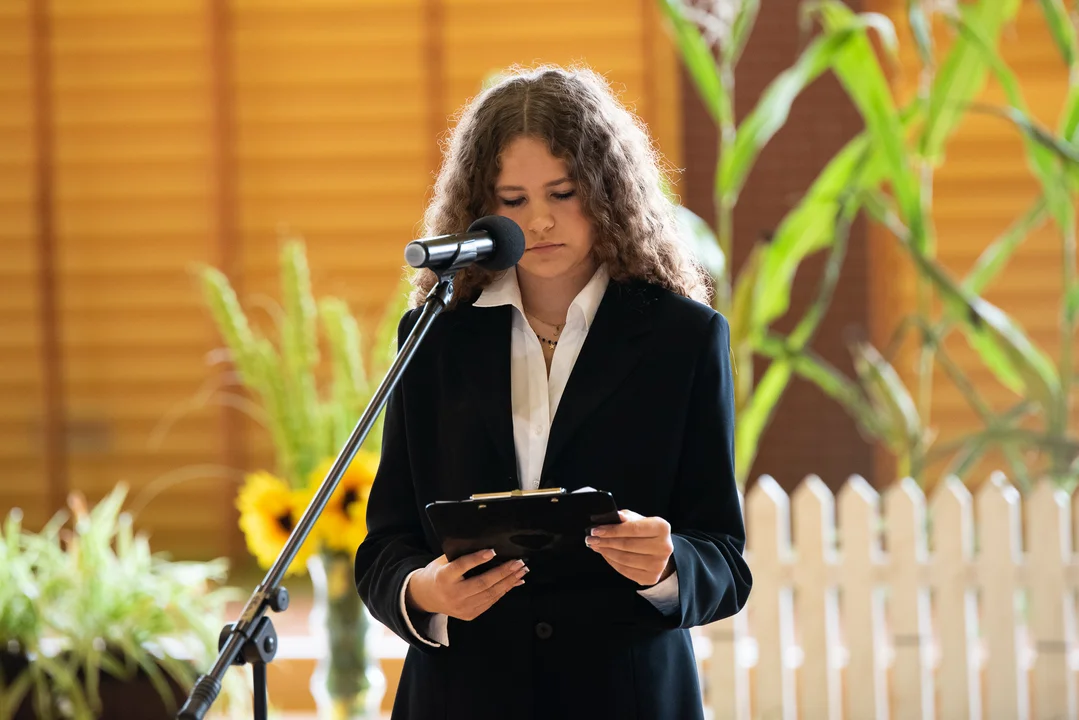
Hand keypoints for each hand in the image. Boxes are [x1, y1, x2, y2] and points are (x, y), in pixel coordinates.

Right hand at [405, 550, 527, 620]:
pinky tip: (514, 582)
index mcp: (444, 577)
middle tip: (518, 563)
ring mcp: (462, 607)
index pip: (461, 566)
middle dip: (503, 572)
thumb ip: (461, 555)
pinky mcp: (469, 614)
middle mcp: (453, 594)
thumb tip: (488, 548)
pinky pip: (490, 602)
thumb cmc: (438, 574)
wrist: (426, 598)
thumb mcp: (443, 561)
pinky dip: (504, 591)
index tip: (492, 551)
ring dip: (509, 582)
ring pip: (490, 594)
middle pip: (482, 583)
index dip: (477, 559)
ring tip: (521, 571)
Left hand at [586, 510, 674, 585]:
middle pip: (627, 545)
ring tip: (596, 546)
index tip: (596, 530)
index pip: (633, 529)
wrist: (659, 550)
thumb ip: (625, 517)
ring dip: (606, 552)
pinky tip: (605, 554)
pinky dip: (612, 562)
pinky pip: (625, 571)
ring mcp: (658, 564)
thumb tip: (614, 516)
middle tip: (590, 539)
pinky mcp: (651, 578)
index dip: (612, 530)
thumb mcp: (637, 519)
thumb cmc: (645, 532)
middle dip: (605, 541)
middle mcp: (664, 547)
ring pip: (624, 559)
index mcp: (661, 528)